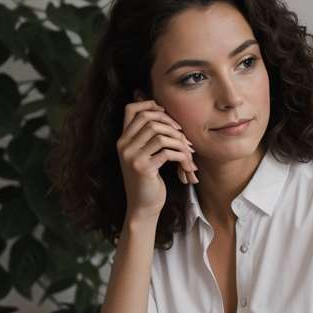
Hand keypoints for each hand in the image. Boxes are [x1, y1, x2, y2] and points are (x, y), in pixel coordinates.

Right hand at [117, 98, 198, 222]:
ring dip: (180, 143)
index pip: (131, 109)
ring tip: (189, 154)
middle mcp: (124, 146)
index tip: (166, 114)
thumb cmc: (148, 181)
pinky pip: (167, 152)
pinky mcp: (143, 168)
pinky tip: (187, 166)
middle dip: (171, 125)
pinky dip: (182, 157)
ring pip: (161, 135)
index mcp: (123, 140)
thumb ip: (148, 136)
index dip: (149, 105)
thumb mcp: (144, 156)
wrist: (143, 207)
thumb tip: (161, 110)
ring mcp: (132, 157)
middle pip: (150, 119)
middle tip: (184, 138)